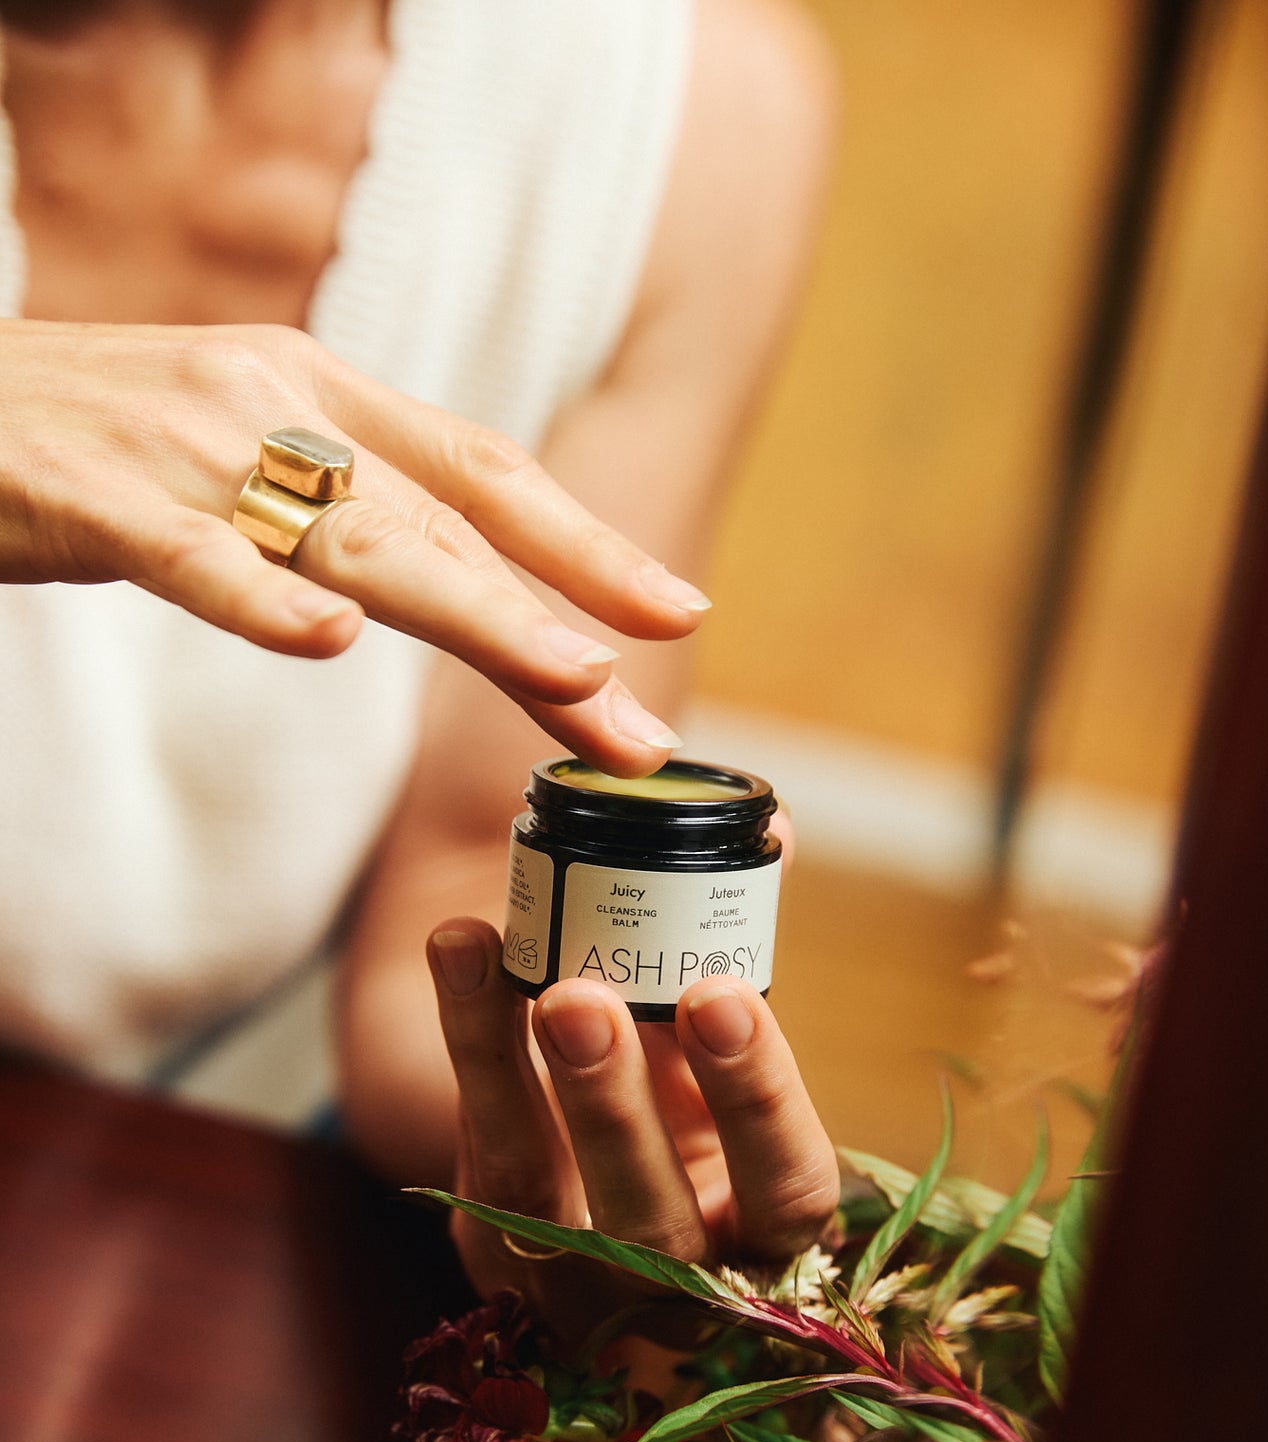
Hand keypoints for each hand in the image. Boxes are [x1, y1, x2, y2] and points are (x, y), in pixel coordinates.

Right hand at [0, 320, 706, 773]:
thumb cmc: (94, 438)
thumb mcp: (243, 448)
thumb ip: (338, 503)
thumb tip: (442, 579)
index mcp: (315, 393)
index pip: (480, 467)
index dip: (582, 539)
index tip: (674, 605)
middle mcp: (273, 406)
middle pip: (444, 521)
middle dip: (559, 621)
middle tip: (644, 721)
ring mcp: (186, 449)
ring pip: (354, 541)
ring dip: (475, 614)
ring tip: (569, 678)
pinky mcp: (95, 498)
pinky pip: (191, 557)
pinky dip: (259, 600)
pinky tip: (327, 643)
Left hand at [426, 919, 839, 1348]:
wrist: (556, 1082)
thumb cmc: (676, 1053)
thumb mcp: (713, 1006)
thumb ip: (739, 926)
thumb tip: (777, 828)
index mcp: (772, 1222)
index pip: (788, 1188)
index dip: (759, 1099)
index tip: (720, 994)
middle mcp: (686, 1276)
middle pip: (661, 1231)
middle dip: (619, 1112)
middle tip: (586, 1000)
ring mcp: (579, 1282)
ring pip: (543, 1211)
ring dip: (527, 1090)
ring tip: (526, 980)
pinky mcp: (495, 1257)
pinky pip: (476, 1165)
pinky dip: (469, 1053)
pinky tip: (460, 950)